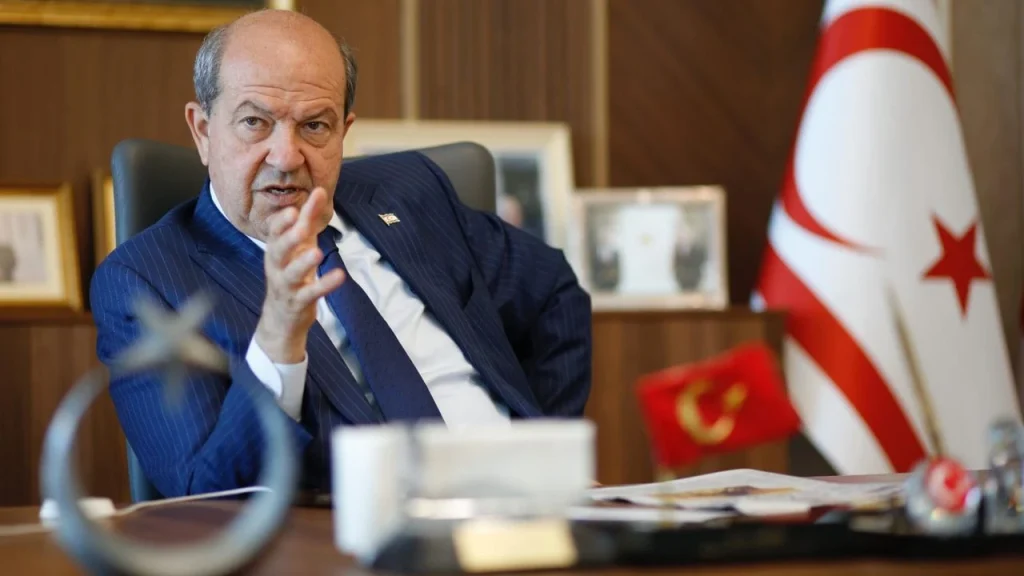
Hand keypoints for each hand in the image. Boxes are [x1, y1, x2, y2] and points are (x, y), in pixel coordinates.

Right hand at [255, 187, 344, 362]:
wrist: (281, 316)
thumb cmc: (291, 272)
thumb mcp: (300, 245)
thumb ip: (308, 219)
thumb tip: (320, 191)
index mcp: (275, 250)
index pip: (273, 233)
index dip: (282, 222)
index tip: (293, 210)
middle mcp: (276, 266)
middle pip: (278, 250)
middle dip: (288, 238)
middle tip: (300, 227)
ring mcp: (286, 286)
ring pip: (291, 273)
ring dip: (303, 262)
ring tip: (317, 252)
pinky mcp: (298, 302)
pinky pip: (310, 293)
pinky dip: (324, 285)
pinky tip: (339, 276)